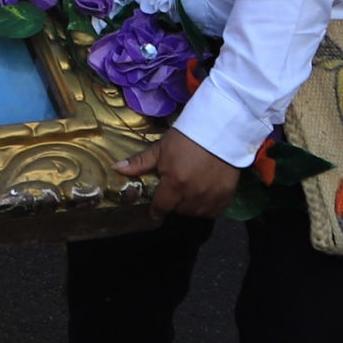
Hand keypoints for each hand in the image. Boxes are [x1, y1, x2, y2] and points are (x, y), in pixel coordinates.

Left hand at [118, 128, 240, 218]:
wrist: (220, 129)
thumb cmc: (187, 137)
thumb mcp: (161, 148)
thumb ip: (140, 162)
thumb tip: (116, 168)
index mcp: (174, 183)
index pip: (161, 207)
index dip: (156, 209)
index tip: (155, 210)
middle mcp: (192, 194)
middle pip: (179, 211)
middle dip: (174, 203)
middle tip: (175, 190)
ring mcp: (211, 196)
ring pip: (195, 213)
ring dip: (190, 206)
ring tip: (189, 192)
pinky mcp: (226, 196)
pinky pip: (213, 211)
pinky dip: (207, 207)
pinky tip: (204, 195)